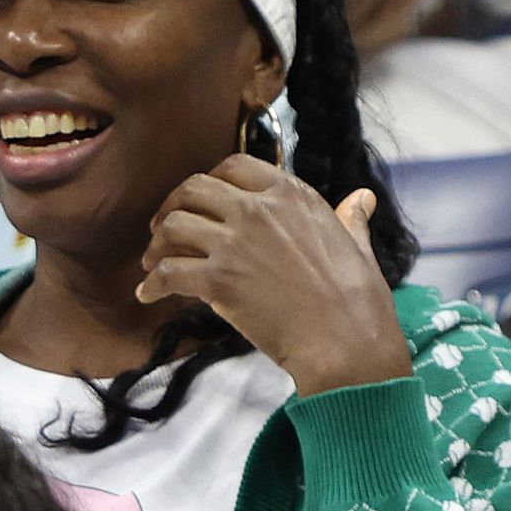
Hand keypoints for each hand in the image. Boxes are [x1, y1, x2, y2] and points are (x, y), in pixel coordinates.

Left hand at [140, 156, 411, 398]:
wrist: (346, 344)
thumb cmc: (358, 301)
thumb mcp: (358, 247)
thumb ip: (350, 218)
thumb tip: (362, 198)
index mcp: (293, 195)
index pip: (235, 166)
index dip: (211, 181)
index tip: (203, 201)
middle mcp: (259, 208)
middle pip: (194, 188)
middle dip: (173, 206)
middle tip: (164, 230)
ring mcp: (235, 242)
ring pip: (173, 225)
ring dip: (157, 244)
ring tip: (153, 263)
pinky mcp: (218, 279)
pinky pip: (168, 271)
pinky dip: (152, 284)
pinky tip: (148, 294)